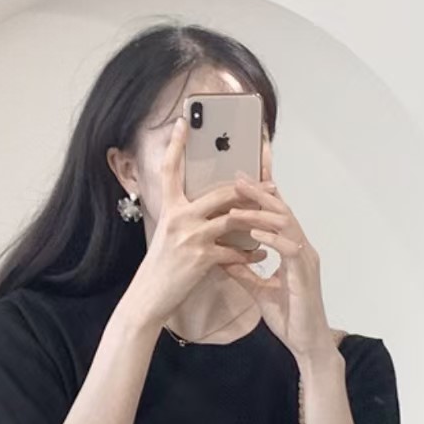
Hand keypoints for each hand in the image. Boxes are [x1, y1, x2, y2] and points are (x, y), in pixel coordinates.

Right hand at [126, 116, 267, 327]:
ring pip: (233, 218)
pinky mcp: (202, 258)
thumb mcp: (167, 237)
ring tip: (276, 218)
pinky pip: (235, 251)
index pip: (169, 170)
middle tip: (270, 185)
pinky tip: (261, 255)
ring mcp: (191, 236)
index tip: (182, 123)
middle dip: (249, 189)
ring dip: (258, 218)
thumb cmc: (160, 270)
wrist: (148, 299)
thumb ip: (184, 220)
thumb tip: (208, 211)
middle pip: (219, 192)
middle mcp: (179, 218)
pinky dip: (251, 253)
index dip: (175, 145)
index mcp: (169, 209)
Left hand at [219, 139, 344, 361]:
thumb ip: (244, 273)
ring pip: (285, 225)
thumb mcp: (259, 292)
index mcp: (291, 250)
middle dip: (259, 192)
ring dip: (260, 214)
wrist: (307, 344)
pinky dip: (272, 239)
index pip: (276, 215)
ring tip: (237, 205)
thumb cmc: (289, 318)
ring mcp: (305, 260)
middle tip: (237, 177)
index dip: (262, 194)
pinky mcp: (304, 275)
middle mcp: (301, 249)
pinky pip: (288, 249)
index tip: (241, 178)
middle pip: (282, 211)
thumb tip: (224, 258)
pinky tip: (254, 234)